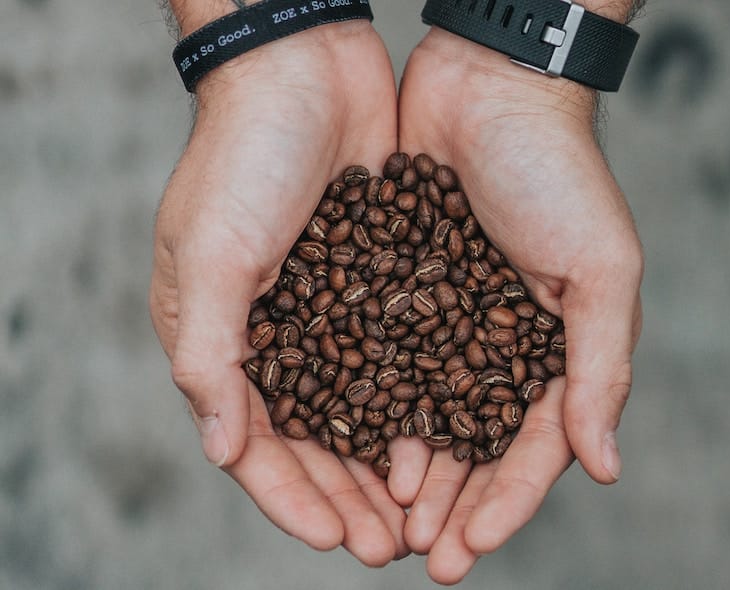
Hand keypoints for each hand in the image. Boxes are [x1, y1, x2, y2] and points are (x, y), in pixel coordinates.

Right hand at [149, 22, 407, 564]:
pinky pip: (394, 358)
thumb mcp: (212, 252)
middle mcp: (273, 333)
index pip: (254, 441)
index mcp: (221, 335)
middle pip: (312, 439)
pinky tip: (444, 436)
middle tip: (391, 546)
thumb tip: (219, 449)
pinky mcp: (372, 282)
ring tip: (422, 511)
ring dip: (386, 461)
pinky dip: (413, 400)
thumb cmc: (243, 153)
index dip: (292, 497)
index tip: (337, 541)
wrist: (304, 67)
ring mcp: (326, 310)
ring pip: (359, 409)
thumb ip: (212, 353)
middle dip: (348, 495)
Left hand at [390, 28, 643, 581]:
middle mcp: (496, 345)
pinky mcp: (395, 291)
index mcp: (553, 349)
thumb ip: (601, 366)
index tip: (470, 544)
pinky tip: (346, 444)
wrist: (488, 91)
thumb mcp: (601, 269)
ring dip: (403, 469)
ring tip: (382, 518)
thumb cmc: (557, 173)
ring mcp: (443, 322)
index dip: (506, 500)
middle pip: (470, 443)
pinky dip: (366, 404)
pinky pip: (380, 360)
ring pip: (420, 414)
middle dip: (447, 501)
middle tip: (417, 553)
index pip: (532, 445)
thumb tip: (606, 464)